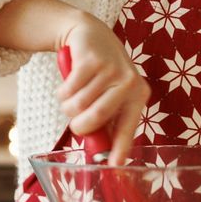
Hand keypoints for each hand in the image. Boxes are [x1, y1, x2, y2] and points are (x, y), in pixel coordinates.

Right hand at [55, 15, 149, 164]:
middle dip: (79, 126)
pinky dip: (62, 92)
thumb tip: (103, 156)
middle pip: (96, 118)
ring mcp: (110, 69)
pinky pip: (67, 91)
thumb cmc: (101, 74)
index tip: (114, 167)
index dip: (120, 149)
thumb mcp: (111, 95)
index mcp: (138, 96)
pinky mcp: (91, 60)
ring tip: (74, 95)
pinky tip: (69, 84)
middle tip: (76, 122)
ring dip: (67, 106)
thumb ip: (108, 122)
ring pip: (78, 106)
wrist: (90, 34)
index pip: (128, 128)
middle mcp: (129, 82)